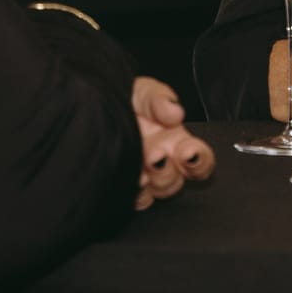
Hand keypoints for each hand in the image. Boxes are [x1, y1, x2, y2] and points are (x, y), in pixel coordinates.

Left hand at [131, 77, 213, 210]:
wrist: (91, 109)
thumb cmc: (123, 99)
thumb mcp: (143, 92)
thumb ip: (159, 99)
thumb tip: (176, 112)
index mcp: (175, 139)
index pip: (200, 157)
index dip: (199, 159)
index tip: (187, 152)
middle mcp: (164, 161)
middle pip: (179, 179)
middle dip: (168, 171)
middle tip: (154, 156)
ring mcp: (145, 176)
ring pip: (160, 190)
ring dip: (152, 180)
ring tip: (140, 169)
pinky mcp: (126, 187)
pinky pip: (138, 200)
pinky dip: (136, 194)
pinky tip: (128, 180)